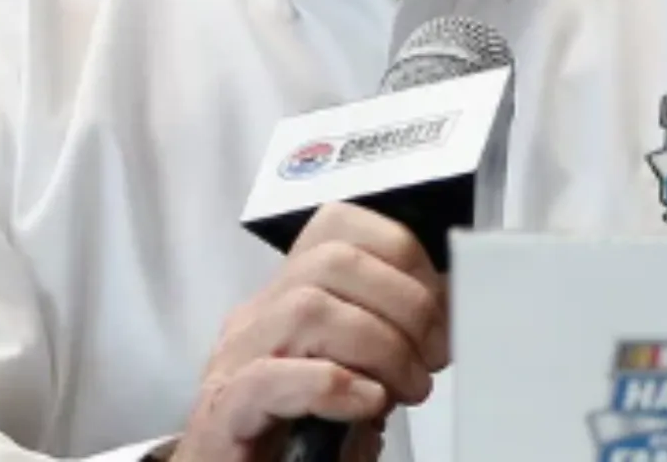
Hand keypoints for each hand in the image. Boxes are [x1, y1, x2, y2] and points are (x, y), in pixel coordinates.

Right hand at [174, 203, 449, 460]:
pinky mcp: (223, 415)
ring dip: (377, 345)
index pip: (336, 226)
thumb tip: (442, 321)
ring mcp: (235, 361)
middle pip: (330, 261)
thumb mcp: (353, 376)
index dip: (400, 252)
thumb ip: (385, 341)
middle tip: (430, 357)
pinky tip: (366, 404)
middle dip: (403, 302)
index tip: (438, 303)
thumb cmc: (298, 440)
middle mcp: (258, 317)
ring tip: (405, 388)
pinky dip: (330, 386)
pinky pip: (268, 378)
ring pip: (306, 309)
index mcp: (287, 295)